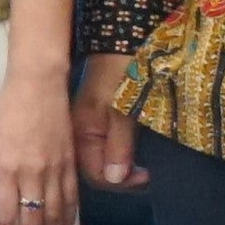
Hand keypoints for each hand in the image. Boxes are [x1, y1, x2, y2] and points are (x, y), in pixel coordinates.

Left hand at [0, 69, 76, 224]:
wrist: (38, 87)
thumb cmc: (5, 113)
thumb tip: (0, 201)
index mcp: (7, 169)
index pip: (6, 215)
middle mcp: (33, 173)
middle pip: (33, 219)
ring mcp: (55, 169)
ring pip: (54, 213)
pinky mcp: (70, 163)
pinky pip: (71, 197)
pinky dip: (68, 217)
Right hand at [78, 52, 143, 190]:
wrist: (121, 42)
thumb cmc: (124, 73)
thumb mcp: (125, 110)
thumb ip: (119, 145)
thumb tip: (114, 179)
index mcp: (80, 132)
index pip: (94, 174)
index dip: (121, 182)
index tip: (147, 175)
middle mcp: (77, 134)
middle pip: (94, 171)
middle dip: (121, 178)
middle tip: (147, 174)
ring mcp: (84, 128)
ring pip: (98, 162)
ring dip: (120, 170)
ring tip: (142, 169)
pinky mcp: (94, 122)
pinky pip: (100, 150)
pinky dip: (116, 158)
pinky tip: (130, 157)